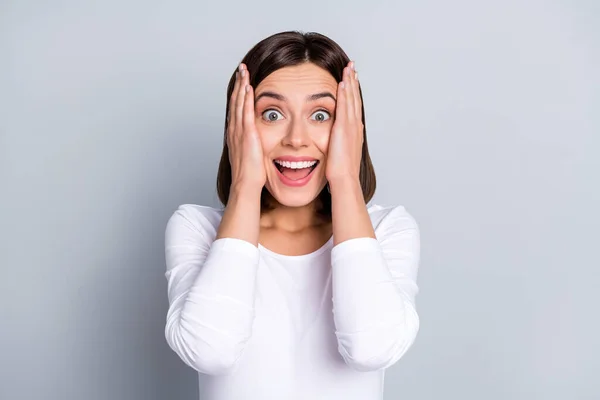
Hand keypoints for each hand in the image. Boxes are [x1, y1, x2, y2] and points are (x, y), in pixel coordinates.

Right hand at [227, 63, 265, 190]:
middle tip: (241, 68)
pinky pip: (245, 113)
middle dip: (238, 83)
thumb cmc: (251, 174)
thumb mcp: (251, 154)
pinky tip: (247, 87)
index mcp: (236, 134)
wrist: (246, 185)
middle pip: (235, 101)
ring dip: (240, 86)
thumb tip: (258, 140)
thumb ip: (253, 144)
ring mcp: (239, 132)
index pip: (237, 108)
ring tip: (243, 71)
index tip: (242, 80)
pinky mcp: (247, 135)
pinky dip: (245, 99)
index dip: (238, 93)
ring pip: (238, 103)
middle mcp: (234, 130)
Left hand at [325, 61, 363, 183]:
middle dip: (353, 81)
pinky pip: (344, 107)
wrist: (344, 178)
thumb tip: (338, 137)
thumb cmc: (341, 170)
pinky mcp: (343, 129)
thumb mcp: (342, 151)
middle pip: (355, 98)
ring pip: (351, 99)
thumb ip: (341, 141)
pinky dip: (344, 94)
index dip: (353, 91)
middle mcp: (355, 125)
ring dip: (349, 82)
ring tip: (348, 68)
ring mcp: (351, 126)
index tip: (351, 78)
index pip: (353, 105)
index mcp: (354, 130)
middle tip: (352, 66)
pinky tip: (342, 83)